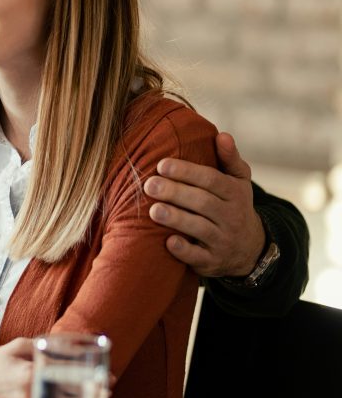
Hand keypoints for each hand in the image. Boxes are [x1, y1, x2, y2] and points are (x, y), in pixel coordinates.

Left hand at [145, 132, 263, 278]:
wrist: (249, 248)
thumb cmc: (233, 205)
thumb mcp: (238, 182)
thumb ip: (229, 159)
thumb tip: (222, 135)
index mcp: (236, 193)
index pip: (212, 180)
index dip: (188, 172)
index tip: (162, 165)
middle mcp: (232, 217)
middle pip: (204, 203)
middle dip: (176, 193)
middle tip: (149, 185)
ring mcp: (223, 241)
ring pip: (200, 229)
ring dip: (176, 219)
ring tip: (153, 210)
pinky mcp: (212, 262)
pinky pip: (199, 257)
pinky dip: (184, 250)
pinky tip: (167, 242)